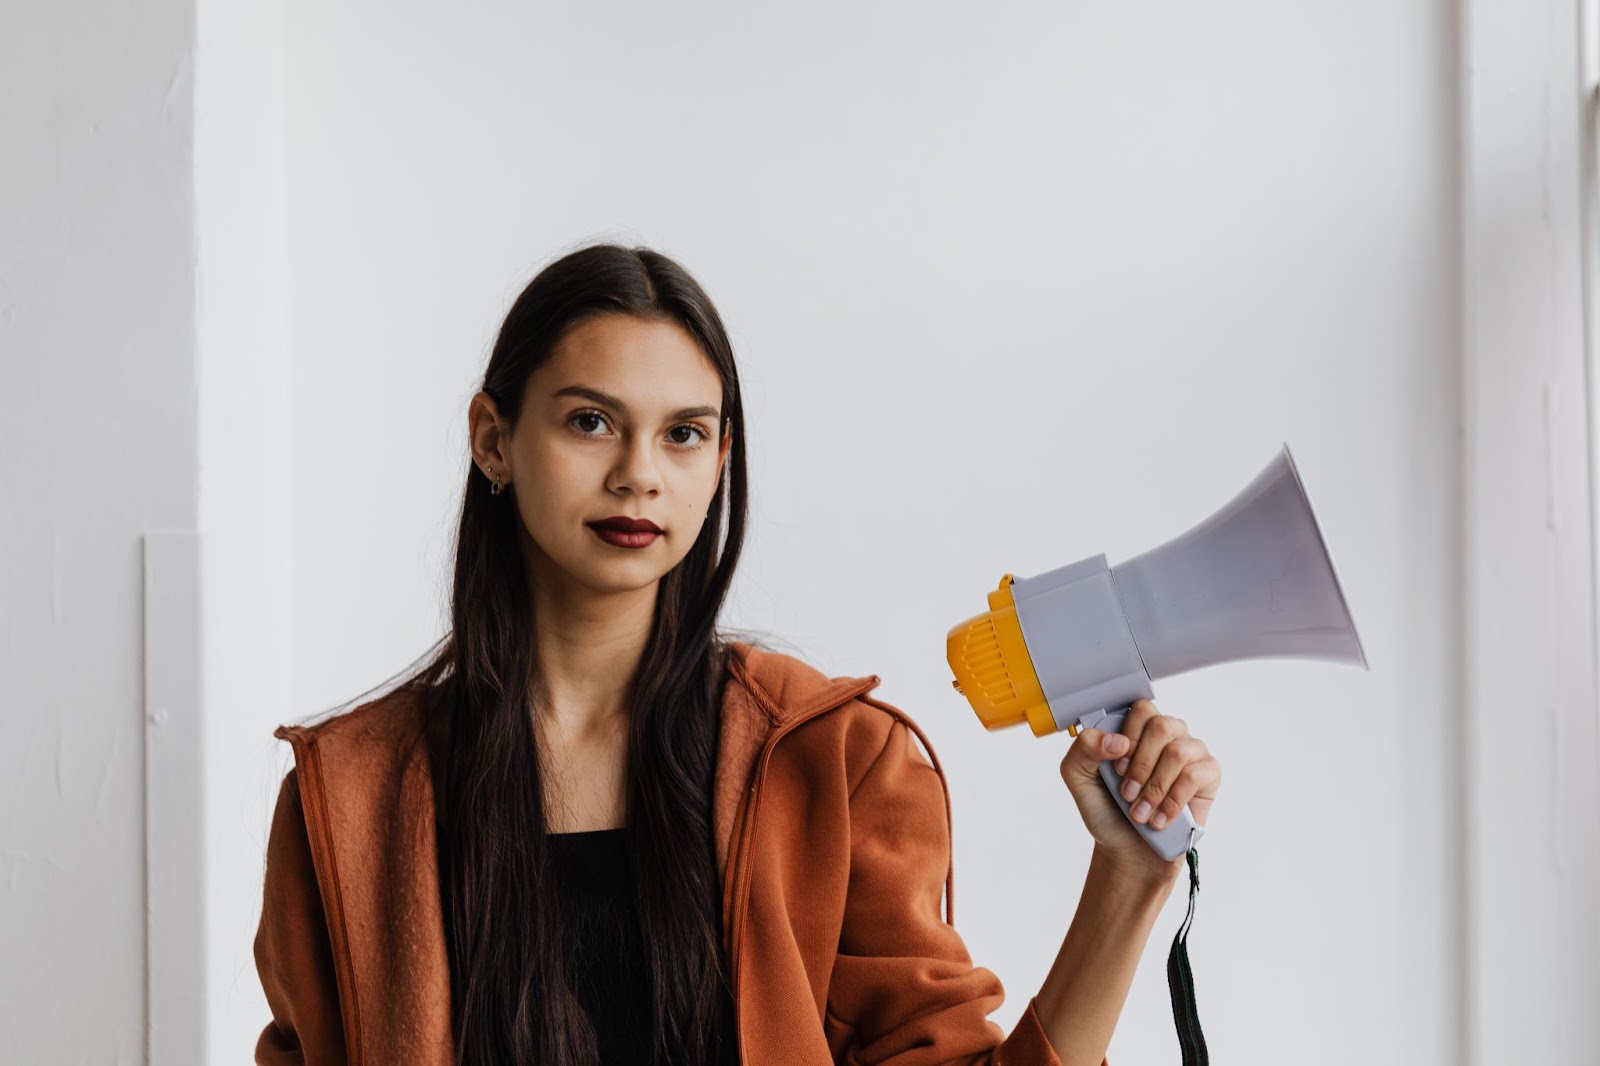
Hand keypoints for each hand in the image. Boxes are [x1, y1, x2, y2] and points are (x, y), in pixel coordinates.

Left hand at [1058, 699, 1220, 881]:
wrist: (1128, 848)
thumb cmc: (1106, 809)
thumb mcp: (1078, 778)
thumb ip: (1083, 750)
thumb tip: (1116, 740)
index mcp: (1137, 727)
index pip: (1141, 709)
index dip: (1128, 738)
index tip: (1115, 769)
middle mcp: (1168, 733)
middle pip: (1161, 726)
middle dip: (1140, 766)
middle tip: (1126, 794)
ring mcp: (1191, 751)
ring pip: (1178, 752)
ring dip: (1154, 788)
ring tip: (1140, 812)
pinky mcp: (1208, 774)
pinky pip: (1195, 775)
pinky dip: (1172, 801)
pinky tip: (1160, 818)